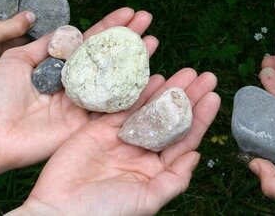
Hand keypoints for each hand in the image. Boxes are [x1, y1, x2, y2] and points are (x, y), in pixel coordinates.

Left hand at [0, 7, 158, 176]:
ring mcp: (82, 105)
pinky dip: (132, 92)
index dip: (110, 27)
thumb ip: (46, 45)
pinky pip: (113, 108)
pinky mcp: (85, 126)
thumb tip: (69, 28)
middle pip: (109, 58)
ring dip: (136, 60)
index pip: (90, 42)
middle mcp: (75, 85)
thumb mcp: (16, 59)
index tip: (129, 11)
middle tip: (148, 19)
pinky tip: (150, 74)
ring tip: (154, 38)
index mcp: (59, 69)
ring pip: (116, 79)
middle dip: (129, 38)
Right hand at [14, 68, 220, 215]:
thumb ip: (174, 179)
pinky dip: (137, 92)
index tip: (214, 96)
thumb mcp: (147, 200)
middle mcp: (139, 152)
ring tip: (186, 72)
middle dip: (187, 97)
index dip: (199, 117)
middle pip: (169, 119)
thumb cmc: (105, 212)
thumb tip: (196, 155)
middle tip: (206, 76)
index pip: (183, 139)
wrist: (60, 211)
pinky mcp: (97, 129)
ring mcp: (119, 139)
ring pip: (148, 108)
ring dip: (167, 89)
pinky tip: (153, 76)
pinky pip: (121, 106)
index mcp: (154, 170)